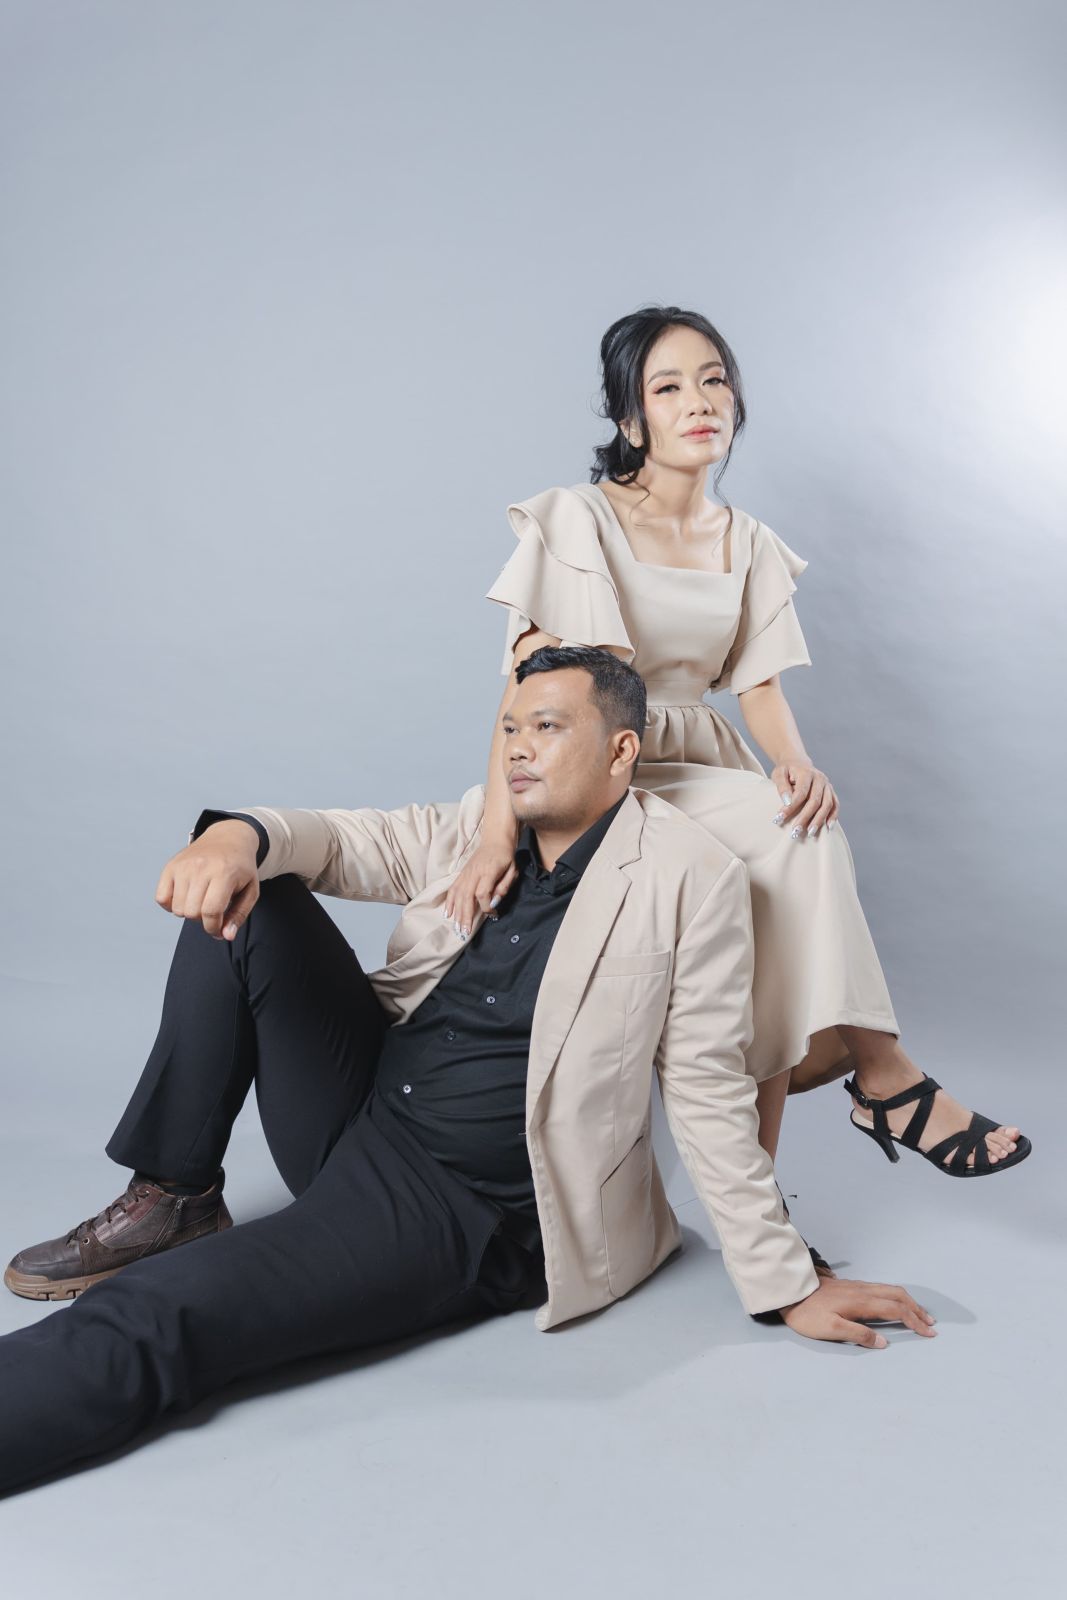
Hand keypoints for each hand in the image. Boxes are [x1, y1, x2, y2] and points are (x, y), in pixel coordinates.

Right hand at [155, 820, 260, 940]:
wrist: (229, 838)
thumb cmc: (240, 867)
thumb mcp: (250, 890)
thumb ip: (239, 915)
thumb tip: (225, 936)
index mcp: (224, 873)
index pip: (211, 911)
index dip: (214, 927)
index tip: (218, 928)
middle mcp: (201, 867)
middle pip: (192, 913)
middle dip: (203, 919)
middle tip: (212, 909)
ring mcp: (183, 866)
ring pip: (177, 909)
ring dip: (189, 912)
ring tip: (201, 900)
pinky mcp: (171, 866)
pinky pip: (161, 898)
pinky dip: (171, 905)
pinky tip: (185, 897)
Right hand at [443, 835, 517, 937]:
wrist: (495, 840)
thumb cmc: (506, 857)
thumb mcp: (512, 870)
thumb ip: (504, 887)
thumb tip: (494, 903)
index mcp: (488, 872)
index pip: (482, 893)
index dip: (486, 907)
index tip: (494, 914)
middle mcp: (474, 873)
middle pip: (466, 897)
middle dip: (465, 916)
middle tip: (465, 932)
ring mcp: (466, 874)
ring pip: (458, 895)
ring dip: (456, 913)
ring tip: (456, 927)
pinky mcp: (462, 874)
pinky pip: (452, 889)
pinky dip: (449, 902)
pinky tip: (448, 913)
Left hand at [770, 758, 838, 837]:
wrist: (798, 763)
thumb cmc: (786, 771)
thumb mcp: (779, 774)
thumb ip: (782, 786)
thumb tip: (787, 802)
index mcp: (807, 773)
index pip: (800, 793)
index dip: (790, 807)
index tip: (779, 819)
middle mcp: (820, 779)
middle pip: (815, 801)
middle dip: (805, 818)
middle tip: (795, 832)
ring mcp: (827, 785)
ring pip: (827, 805)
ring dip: (819, 820)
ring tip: (810, 833)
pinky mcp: (831, 792)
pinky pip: (835, 805)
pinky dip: (833, 816)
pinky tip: (828, 828)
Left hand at [779, 1277, 936, 1347]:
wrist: (789, 1291)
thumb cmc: (807, 1314)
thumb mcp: (830, 1329)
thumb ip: (858, 1335)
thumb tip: (884, 1341)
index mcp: (862, 1302)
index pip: (896, 1310)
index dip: (915, 1321)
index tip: (929, 1333)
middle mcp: (863, 1291)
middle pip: (898, 1296)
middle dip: (917, 1309)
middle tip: (931, 1324)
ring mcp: (857, 1286)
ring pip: (890, 1290)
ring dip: (908, 1302)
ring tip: (919, 1314)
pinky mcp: (851, 1287)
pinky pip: (881, 1289)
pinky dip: (896, 1297)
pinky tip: (894, 1304)